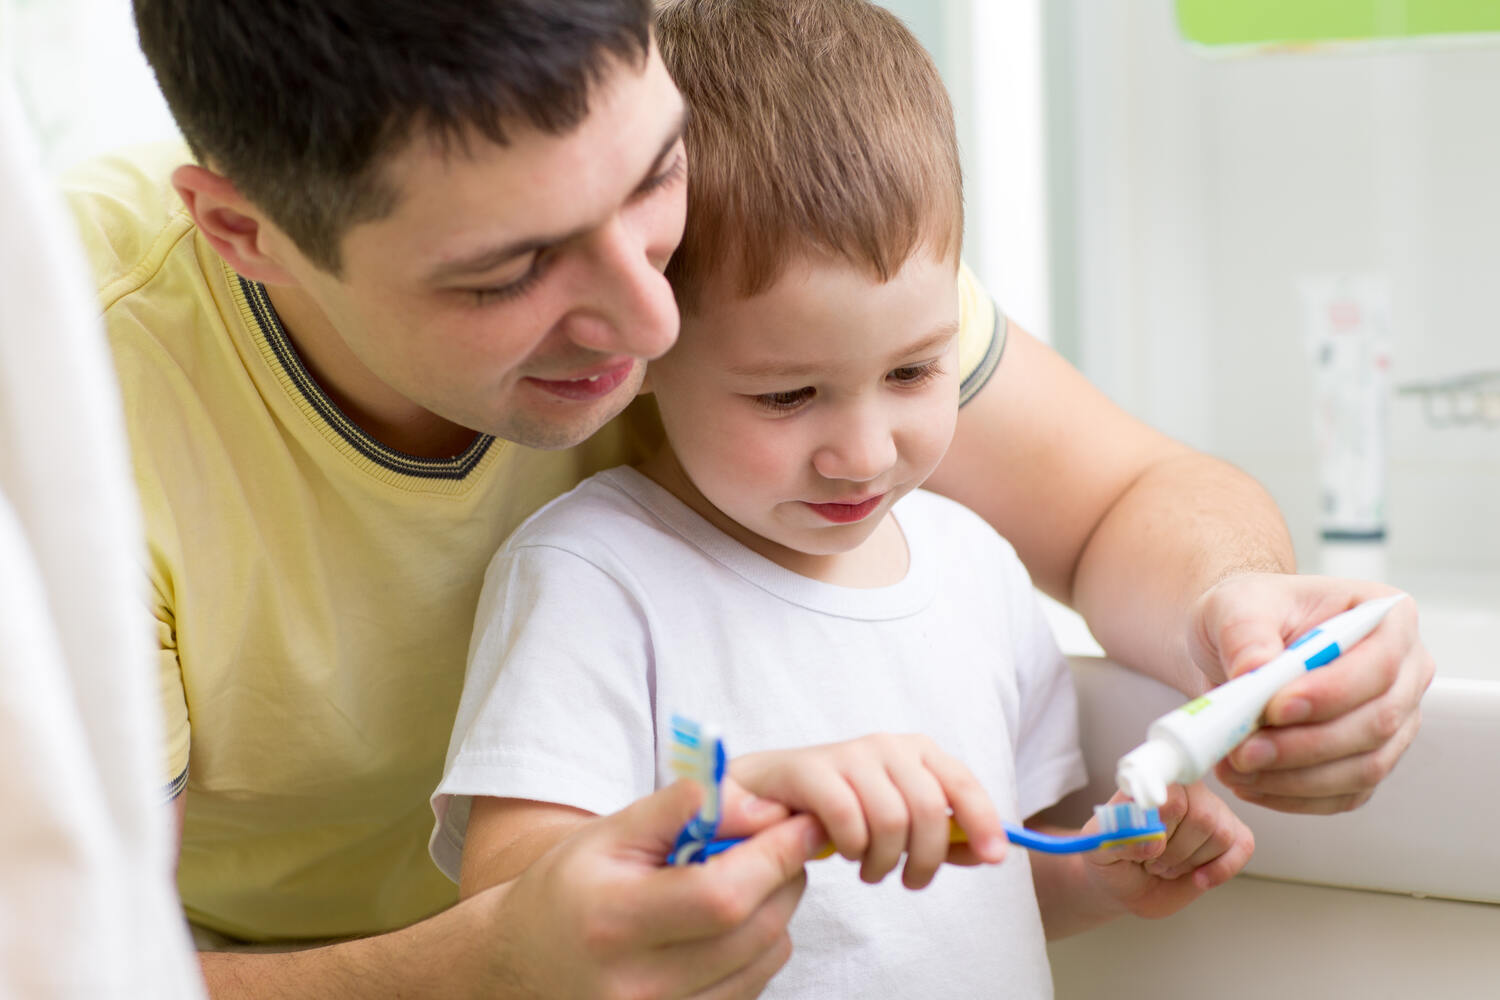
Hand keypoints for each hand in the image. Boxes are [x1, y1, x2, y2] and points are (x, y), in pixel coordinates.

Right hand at [487, 778, 824, 999]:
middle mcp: (640, 986)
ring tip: (748, 877)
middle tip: (782, 841)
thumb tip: (760, 803)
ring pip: (764, 959)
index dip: (774, 856)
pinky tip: (727, 921)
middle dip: (784, 875)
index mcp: (615, 923)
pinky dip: (758, 945)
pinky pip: (752, 985)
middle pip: (753, 930)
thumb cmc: (569, 888)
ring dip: (776, 910)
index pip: (721, 896)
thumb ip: (682, 807)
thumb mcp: (611, 832)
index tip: (801, 821)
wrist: (523, 965)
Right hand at [729, 733, 1007, 889]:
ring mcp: (850, 754)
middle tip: (910, 881)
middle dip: (925, 858)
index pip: (962, 783)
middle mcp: (888, 745)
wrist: (768, 792)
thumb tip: (990, 852)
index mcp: (918, 751)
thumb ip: (944, 835)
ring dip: (884, 861)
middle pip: (930, 810)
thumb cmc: (842, 808)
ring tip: (871, 870)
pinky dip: (853, 849)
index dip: (984, 821)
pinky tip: (846, 854)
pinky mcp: (813, 769)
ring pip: (891, 820)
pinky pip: (850, 820)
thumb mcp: (900, 818)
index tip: (995, 858)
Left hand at [1083, 785, 1252, 919]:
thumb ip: (1114, 837)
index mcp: (1152, 782)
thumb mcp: (1096, 847)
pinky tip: (1198, 878)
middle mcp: (1187, 789)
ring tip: (1166, 866)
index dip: (1161, 828)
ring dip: (1190, 862)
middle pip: (1200, 817)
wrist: (1124, 882)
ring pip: (1220, 834)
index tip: (1146, 848)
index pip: (1172, 795)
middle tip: (1151, 862)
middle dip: (1173, 852)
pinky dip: (1221, 869)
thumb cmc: (1112, 858)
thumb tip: (1151, 841)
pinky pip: (1242, 846)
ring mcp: (1212, 810)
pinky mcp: (1232, 835)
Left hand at [1189, 573, 1433, 813]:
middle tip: (1244, 751)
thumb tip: (1256, 671)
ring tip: (1236, 767)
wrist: (1232, 645)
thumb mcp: (1234, 606)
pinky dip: (1293, 796)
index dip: (1332, 693)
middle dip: (1306, 745)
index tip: (1274, 708)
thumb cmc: (1246, 614)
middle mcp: (1403, 673)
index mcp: (1387, 618)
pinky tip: (1250, 784)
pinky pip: (1343, 795)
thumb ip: (1246, 635)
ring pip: (1365, 768)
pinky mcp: (1365, 761)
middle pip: (1378, 723)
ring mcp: (1392, 722)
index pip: (1380, 664)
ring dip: (1296, 778)